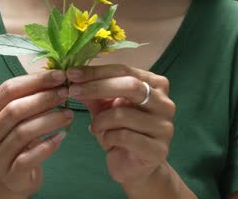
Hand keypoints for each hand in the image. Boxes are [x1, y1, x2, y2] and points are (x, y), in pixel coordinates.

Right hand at [0, 69, 73, 197]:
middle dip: (44, 98)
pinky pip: (31, 157)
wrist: (2, 180)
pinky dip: (48, 145)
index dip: (35, 80)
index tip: (59, 75)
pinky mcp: (10, 174)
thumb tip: (54, 75)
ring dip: (50, 120)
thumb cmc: (10, 140)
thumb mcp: (11, 118)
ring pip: (23, 132)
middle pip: (15, 109)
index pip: (7, 90)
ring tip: (69, 114)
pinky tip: (62, 136)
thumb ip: (25, 98)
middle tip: (66, 92)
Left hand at [66, 65, 175, 185]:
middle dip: (97, 87)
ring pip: (123, 114)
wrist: (133, 166)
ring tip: (94, 127)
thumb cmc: (120, 131)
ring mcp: (164, 127)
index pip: (125, 70)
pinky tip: (105, 140)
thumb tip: (73, 76)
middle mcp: (165, 103)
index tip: (72, 74)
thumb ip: (94, 92)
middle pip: (131, 86)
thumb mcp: (104, 107)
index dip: (97, 71)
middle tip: (73, 91)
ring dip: (100, 120)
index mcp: (155, 85)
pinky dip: (108, 136)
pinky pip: (125, 136)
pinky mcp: (158, 150)